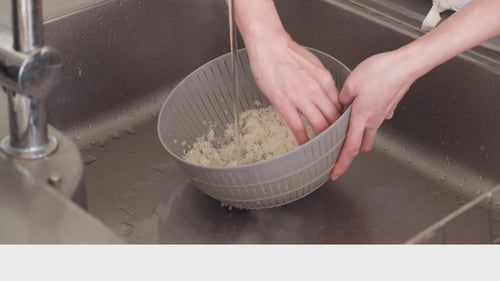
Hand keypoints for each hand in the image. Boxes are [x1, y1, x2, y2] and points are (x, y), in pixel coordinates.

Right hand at [246, 35, 341, 143]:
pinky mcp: (284, 103)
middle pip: (334, 119)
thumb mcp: (313, 65)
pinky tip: (305, 146)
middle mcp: (317, 90)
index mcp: (325, 80)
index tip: (341, 130)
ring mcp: (301, 98)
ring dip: (323, 139)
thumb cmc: (287, 53)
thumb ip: (322, 82)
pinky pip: (298, 127)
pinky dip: (304, 140)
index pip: (341, 106)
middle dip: (336, 134)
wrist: (269, 45)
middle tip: (336, 144)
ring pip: (320, 125)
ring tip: (323, 149)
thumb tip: (328, 96)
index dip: (342, 121)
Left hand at [330, 50, 417, 179]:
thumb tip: (340, 103)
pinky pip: (376, 117)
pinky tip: (362, 104)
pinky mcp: (388, 106)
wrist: (406, 65)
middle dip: (351, 152)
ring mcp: (383, 115)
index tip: (335, 174)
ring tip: (349, 126)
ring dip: (359, 134)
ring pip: (369, 132)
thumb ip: (341, 97)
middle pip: (361, 145)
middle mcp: (373, 121)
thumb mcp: (351, 83)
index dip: (341, 163)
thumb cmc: (381, 72)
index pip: (350, 148)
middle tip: (339, 152)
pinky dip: (368, 117)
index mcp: (361, 118)